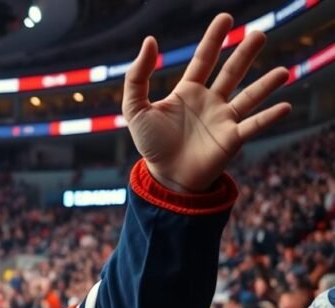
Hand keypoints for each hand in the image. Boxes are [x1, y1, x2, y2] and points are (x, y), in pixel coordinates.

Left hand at [123, 14, 290, 192]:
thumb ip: (137, 77)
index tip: (225, 18)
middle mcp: (210, 101)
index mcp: (189, 91)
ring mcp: (224, 119)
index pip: (204, 59)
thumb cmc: (150, 144)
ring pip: (248, 97)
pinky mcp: (231, 139)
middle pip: (231, 72)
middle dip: (245, 54)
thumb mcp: (135, 108)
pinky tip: (285, 106)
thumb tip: (150, 41)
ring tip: (283, 72)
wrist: (164, 177)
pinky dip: (269, 117)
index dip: (214, 39)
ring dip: (266, 84)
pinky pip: (253, 125)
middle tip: (259, 34)